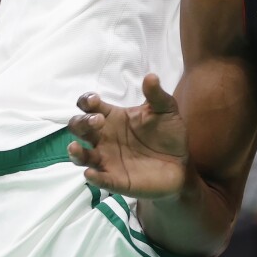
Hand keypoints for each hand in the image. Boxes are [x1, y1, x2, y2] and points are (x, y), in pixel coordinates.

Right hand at [66, 74, 188, 199]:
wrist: (181, 164)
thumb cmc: (168, 134)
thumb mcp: (166, 111)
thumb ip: (156, 95)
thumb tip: (151, 76)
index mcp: (113, 118)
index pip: (89, 107)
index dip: (86, 101)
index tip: (94, 100)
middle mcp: (104, 138)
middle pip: (78, 128)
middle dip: (82, 122)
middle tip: (98, 121)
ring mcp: (107, 159)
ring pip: (80, 156)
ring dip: (75, 152)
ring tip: (76, 147)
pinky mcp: (115, 180)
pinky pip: (100, 179)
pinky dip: (94, 177)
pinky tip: (91, 174)